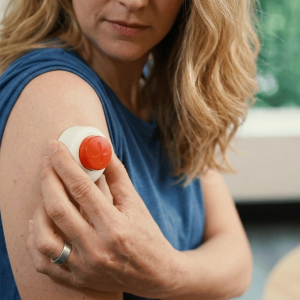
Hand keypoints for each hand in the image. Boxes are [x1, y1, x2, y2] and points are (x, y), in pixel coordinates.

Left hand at [26, 140, 179, 297]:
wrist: (155, 274)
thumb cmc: (147, 234)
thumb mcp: (135, 203)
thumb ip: (116, 175)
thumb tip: (99, 150)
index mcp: (115, 228)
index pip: (81, 189)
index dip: (65, 164)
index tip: (56, 146)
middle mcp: (97, 249)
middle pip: (59, 209)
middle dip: (48, 179)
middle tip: (47, 162)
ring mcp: (84, 268)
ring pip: (44, 237)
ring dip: (39, 208)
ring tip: (46, 192)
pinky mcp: (76, 279)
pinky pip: (43, 261)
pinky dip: (35, 238)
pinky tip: (39, 222)